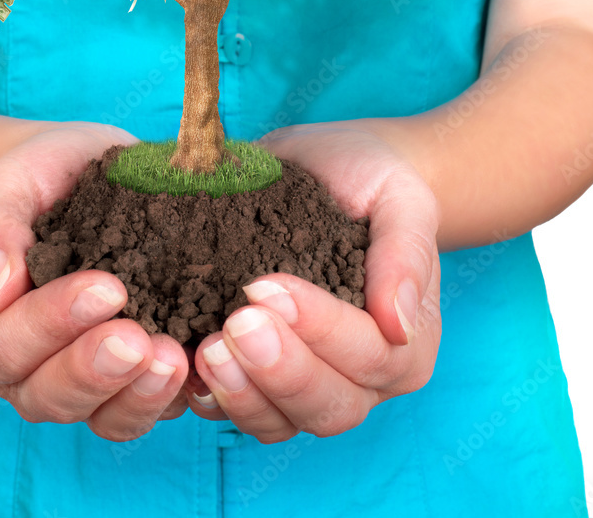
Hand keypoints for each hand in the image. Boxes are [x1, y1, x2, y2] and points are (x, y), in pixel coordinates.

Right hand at [0, 122, 190, 440]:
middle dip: (96, 370)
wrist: (86, 173)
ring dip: (140, 395)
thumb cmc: (39, 180)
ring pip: (106, 417)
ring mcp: (85, 384)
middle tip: (138, 339)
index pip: (4, 347)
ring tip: (176, 359)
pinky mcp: (136, 380)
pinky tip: (204, 363)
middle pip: (51, 396)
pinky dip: (179, 395)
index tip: (106, 288)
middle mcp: (28, 373)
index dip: (51, 325)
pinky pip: (153, 408)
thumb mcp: (9, 186)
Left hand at [186, 121, 440, 442]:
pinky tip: (187, 364)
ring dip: (241, 394)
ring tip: (206, 351)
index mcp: (404, 343)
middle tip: (235, 323)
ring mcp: (305, 387)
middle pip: (328, 407)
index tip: (268, 285)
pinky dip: (210, 397)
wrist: (322, 168)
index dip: (321, 329)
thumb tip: (398, 323)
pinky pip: (234, 412)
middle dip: (280, 371)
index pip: (370, 356)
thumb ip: (405, 253)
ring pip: (279, 423)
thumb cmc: (368, 182)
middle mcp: (361, 381)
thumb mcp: (399, 197)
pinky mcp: (256, 381)